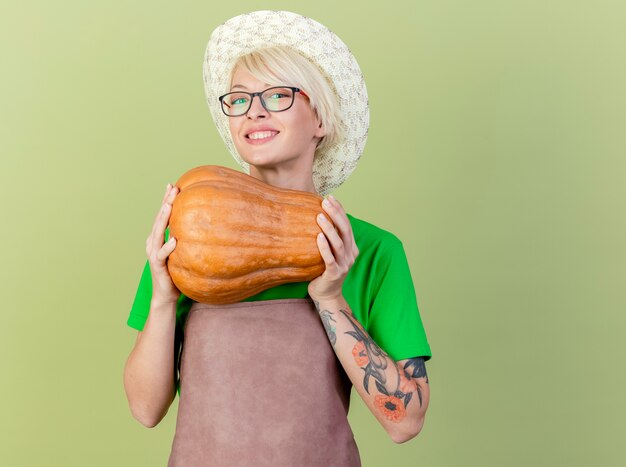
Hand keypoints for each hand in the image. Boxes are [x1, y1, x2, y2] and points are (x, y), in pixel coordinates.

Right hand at [145, 183, 179, 305]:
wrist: (166, 296)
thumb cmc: (176, 273)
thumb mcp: (182, 253)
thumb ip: (187, 239)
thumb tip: (205, 225)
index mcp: (158, 239)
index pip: (162, 216)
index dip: (167, 200)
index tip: (173, 185)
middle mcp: (153, 243)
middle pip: (158, 220)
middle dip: (165, 203)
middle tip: (172, 188)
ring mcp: (154, 254)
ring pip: (157, 234)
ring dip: (163, 219)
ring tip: (169, 206)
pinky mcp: (158, 266)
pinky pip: (162, 255)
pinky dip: (167, 247)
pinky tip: (174, 240)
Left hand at [307, 195, 358, 301]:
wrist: (325, 295)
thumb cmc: (323, 270)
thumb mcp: (329, 251)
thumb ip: (328, 237)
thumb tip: (315, 215)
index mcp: (351, 247)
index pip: (347, 225)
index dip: (340, 210)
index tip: (330, 197)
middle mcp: (351, 255)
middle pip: (345, 231)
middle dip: (336, 214)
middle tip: (325, 202)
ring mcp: (344, 265)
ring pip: (339, 244)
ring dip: (330, 229)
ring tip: (320, 216)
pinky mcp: (335, 274)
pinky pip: (330, 259)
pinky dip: (325, 247)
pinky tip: (318, 237)